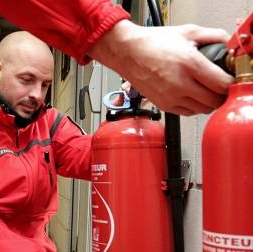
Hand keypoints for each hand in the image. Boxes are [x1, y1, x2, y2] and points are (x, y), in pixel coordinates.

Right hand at [88, 20, 233, 115]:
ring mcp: (170, 97)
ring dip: (207, 102)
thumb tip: (226, 45)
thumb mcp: (186, 32)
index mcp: (189, 64)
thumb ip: (212, 36)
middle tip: (218, 86)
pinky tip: (191, 95)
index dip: (229, 83)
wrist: (127, 53)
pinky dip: (193, 107)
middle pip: (214, 101)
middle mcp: (180, 84)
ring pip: (202, 110)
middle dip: (220, 94)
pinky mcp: (162, 105)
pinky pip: (187, 113)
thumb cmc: (152, 43)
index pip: (222, 84)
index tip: (227, 79)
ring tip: (205, 91)